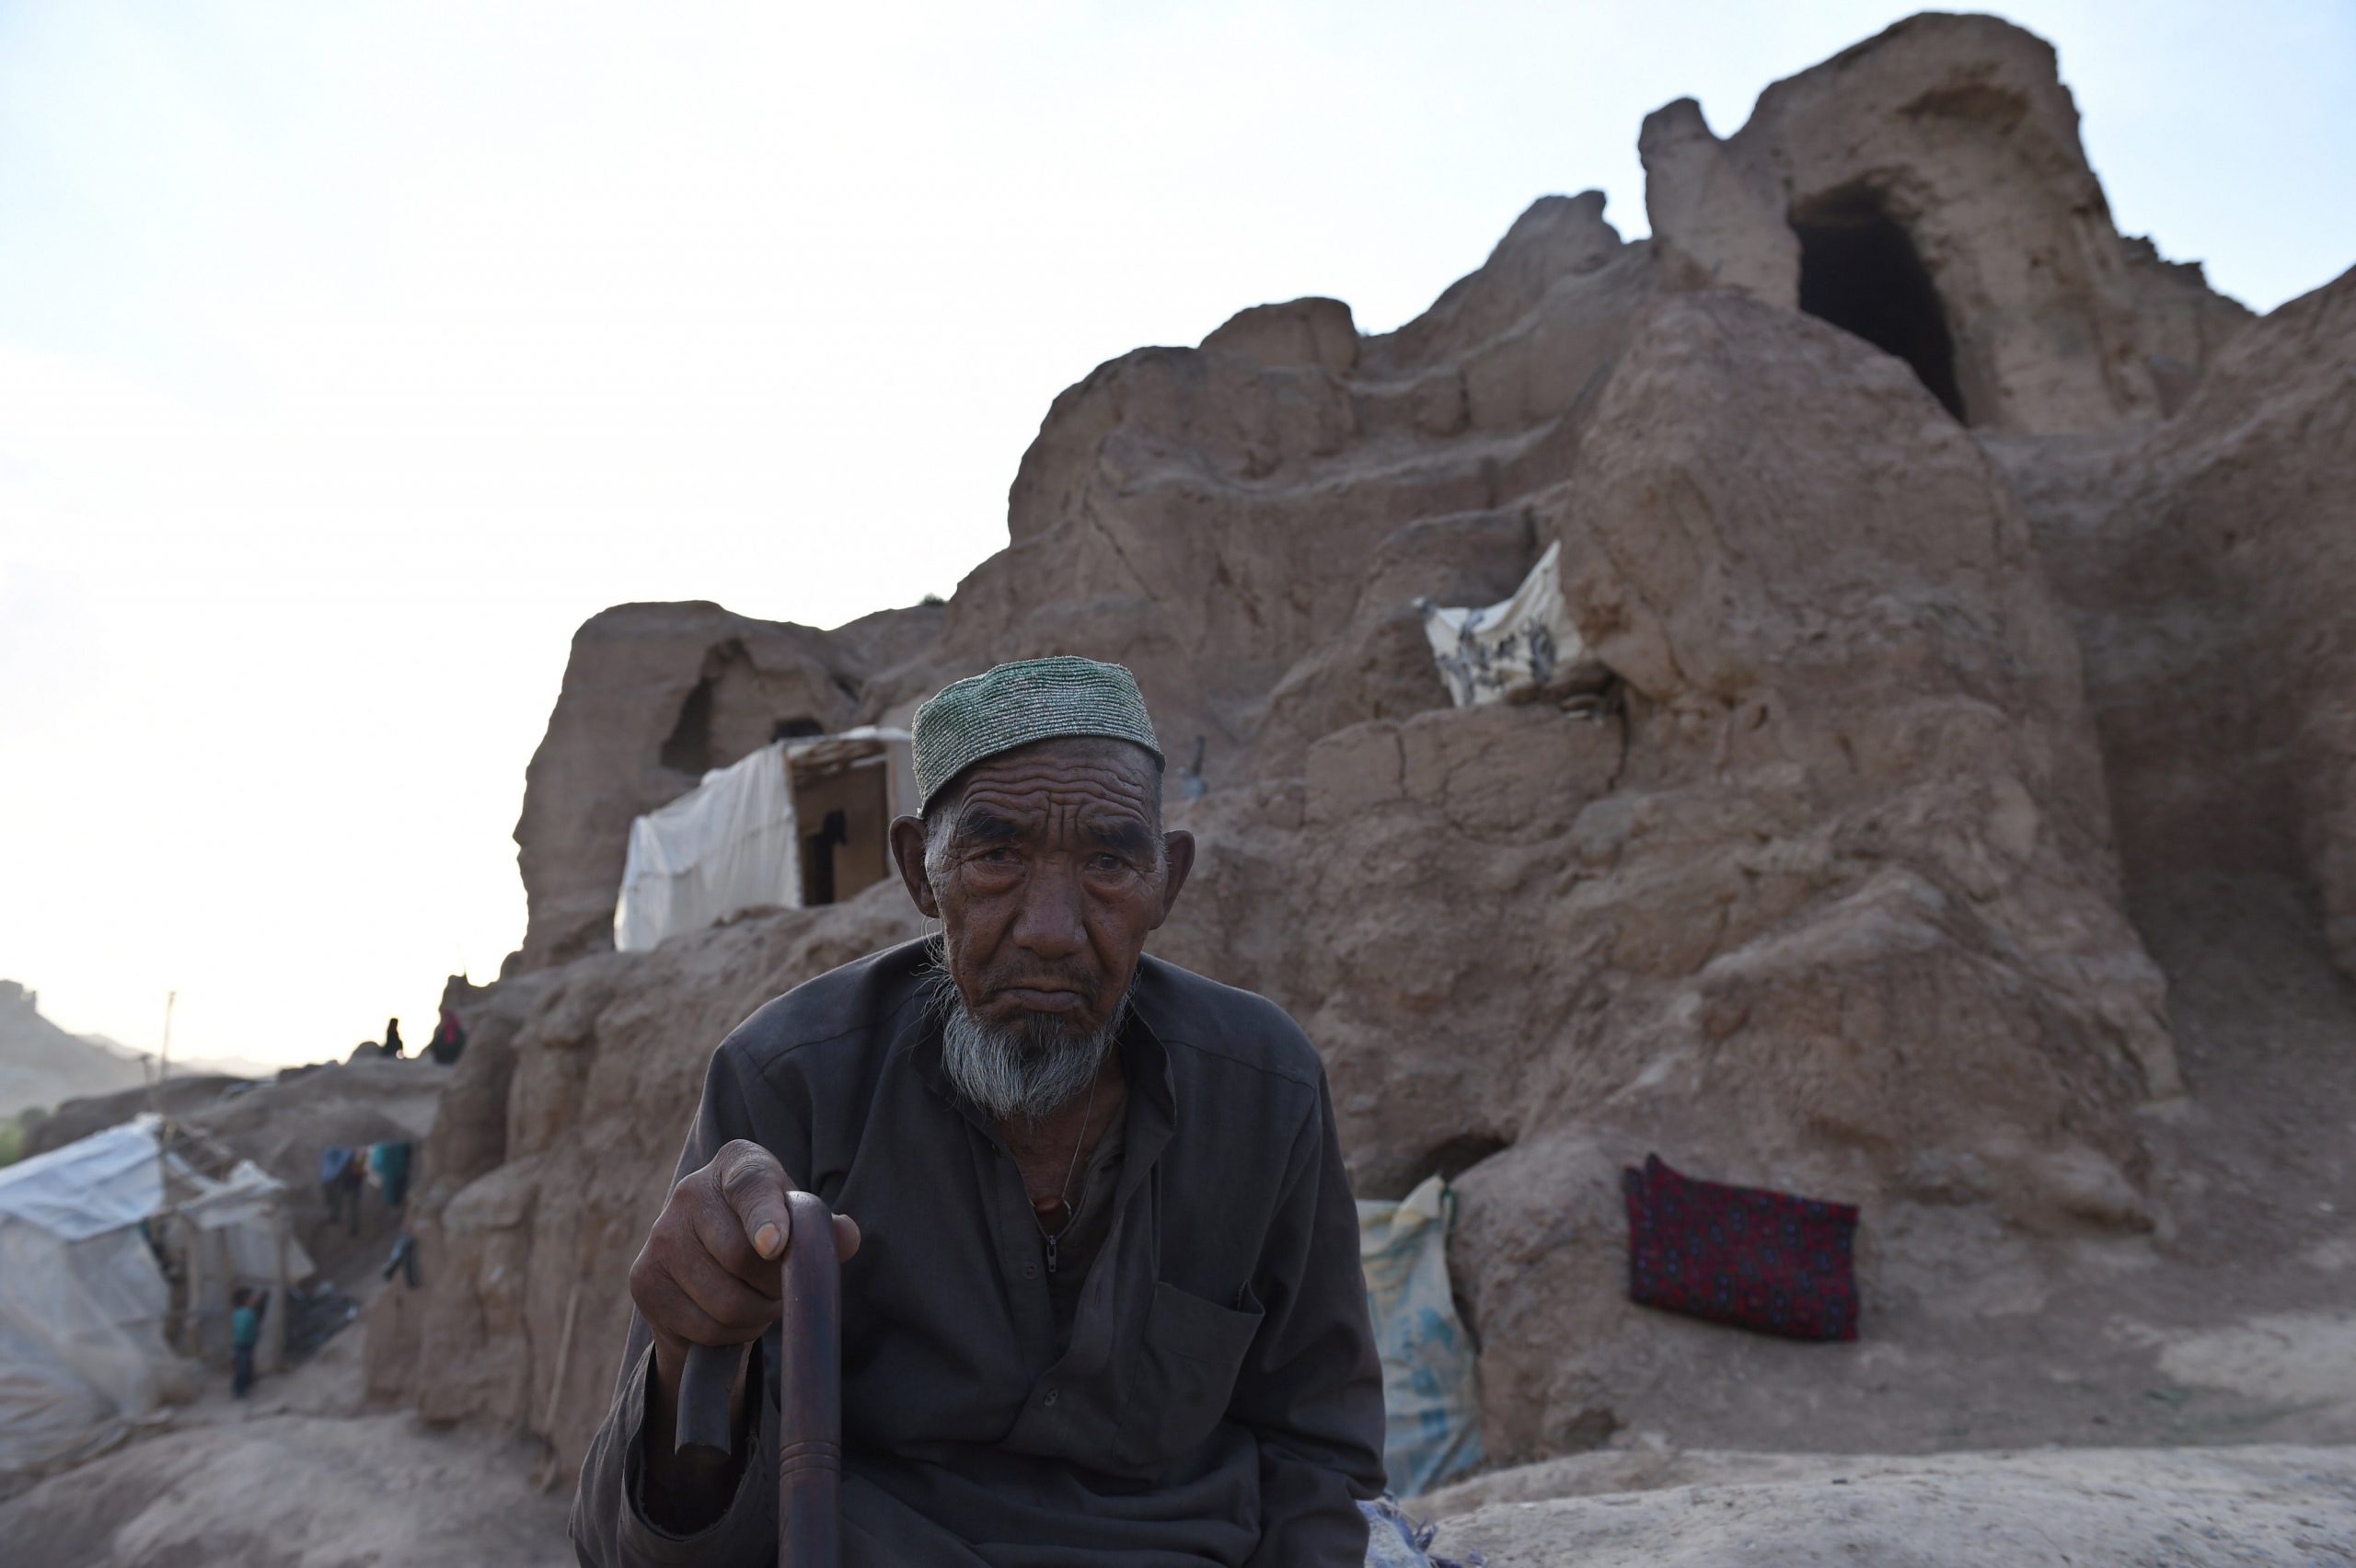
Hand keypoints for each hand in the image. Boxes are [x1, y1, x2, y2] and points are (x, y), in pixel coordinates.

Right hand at [631, 1139, 859, 1392]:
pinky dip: (728, 1334)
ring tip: (754, 1300)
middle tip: (779, 1288)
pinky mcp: (643, 1279)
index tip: (776, 1247)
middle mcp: (690, 1190)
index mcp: (737, 1163)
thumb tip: (846, 1235)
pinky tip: (726, 1315)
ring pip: (725, 1303)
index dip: (765, 1217)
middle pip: (743, 1259)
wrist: (712, 1265)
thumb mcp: (800, 1225)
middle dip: (774, 1288)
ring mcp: (659, 1234)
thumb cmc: (770, 1234)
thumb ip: (823, 1231)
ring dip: (754, 1316)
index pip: (752, 1187)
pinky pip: (702, 1328)